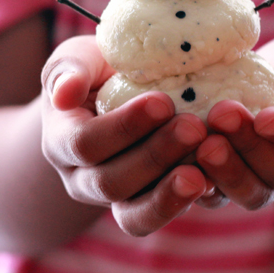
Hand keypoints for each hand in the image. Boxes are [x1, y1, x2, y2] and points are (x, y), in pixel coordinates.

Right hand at [40, 35, 208, 235]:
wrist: (118, 95)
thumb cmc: (99, 70)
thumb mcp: (81, 57)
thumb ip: (69, 69)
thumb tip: (65, 94)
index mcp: (61, 142)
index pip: (85, 143)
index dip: (124, 127)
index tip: (163, 102)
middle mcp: (82, 179)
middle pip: (111, 182)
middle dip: (155, 156)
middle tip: (195, 128)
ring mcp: (114, 199)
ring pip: (134, 213)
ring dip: (169, 193)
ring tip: (202, 173)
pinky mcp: (147, 206)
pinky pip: (162, 215)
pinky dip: (186, 203)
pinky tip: (212, 181)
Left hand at [195, 33, 273, 209]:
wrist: (273, 86)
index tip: (266, 117)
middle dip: (250, 146)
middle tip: (222, 116)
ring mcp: (267, 184)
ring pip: (251, 192)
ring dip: (226, 170)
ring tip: (203, 143)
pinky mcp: (231, 186)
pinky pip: (218, 197)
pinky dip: (201, 185)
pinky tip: (182, 162)